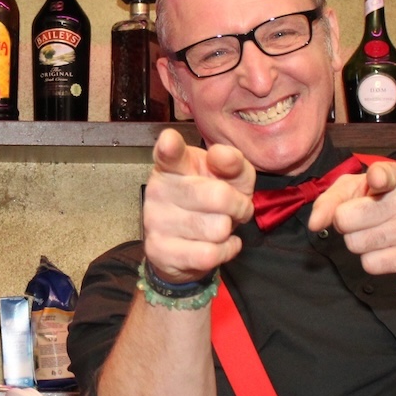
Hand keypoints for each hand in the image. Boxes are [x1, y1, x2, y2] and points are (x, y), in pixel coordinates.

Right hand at [142, 127, 254, 282]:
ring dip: (229, 229)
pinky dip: (226, 250)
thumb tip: (222, 155)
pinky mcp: (159, 250)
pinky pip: (210, 254)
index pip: (169, 153)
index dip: (170, 147)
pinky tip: (220, 244)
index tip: (169, 140)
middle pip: (219, 196)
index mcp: (175, 164)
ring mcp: (155, 220)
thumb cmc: (214, 199)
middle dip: (239, 205)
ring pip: (218, 228)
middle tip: (236, 207)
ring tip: (220, 225)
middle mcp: (159, 189)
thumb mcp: (232, 177)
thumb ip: (233, 162)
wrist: (188, 244)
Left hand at [308, 161, 395, 279]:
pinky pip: (369, 264)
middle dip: (345, 221)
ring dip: (357, 240)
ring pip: (354, 243)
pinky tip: (385, 248)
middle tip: (360, 218)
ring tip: (374, 232)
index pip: (384, 175)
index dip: (377, 179)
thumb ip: (333, 198)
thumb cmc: (392, 203)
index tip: (376, 180)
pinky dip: (370, 259)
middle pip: (346, 218)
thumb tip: (315, 223)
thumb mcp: (363, 188)